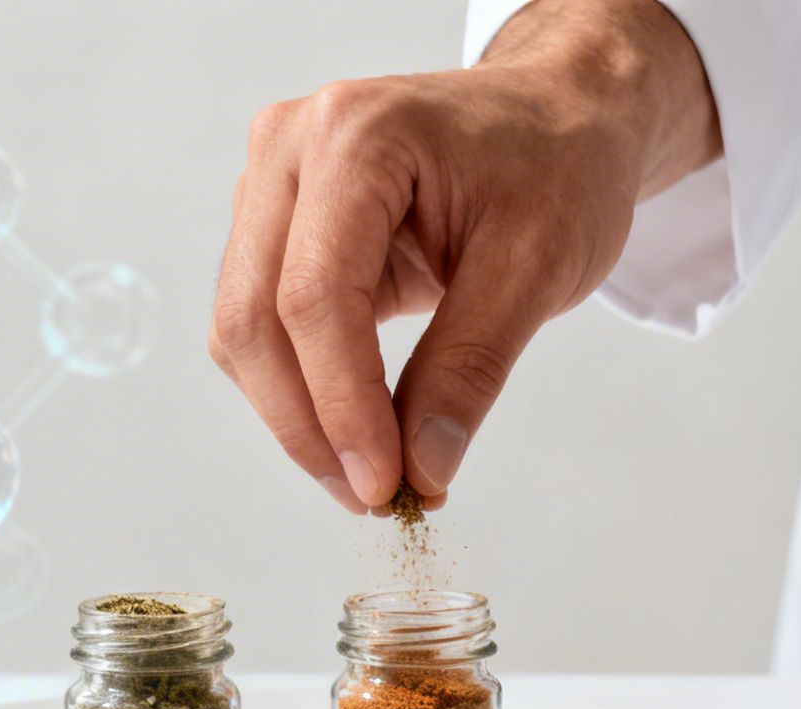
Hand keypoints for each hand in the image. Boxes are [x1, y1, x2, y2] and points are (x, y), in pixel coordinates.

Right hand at [209, 0, 719, 511]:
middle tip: (372, 498)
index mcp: (356, 135)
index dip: (341, 405)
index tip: (384, 485)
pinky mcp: (274, 222)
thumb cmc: (557, 167)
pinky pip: (262, 325)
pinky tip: (357, 431)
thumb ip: (470, 369)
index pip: (315, 295)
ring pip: (243, 329)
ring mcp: (270, 182)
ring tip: (370, 475)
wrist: (557, 117)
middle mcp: (288, 146)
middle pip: (253, 317)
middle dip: (307, 425)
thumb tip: (420, 471)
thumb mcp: (537, 266)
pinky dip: (303, 389)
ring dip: (297, 417)